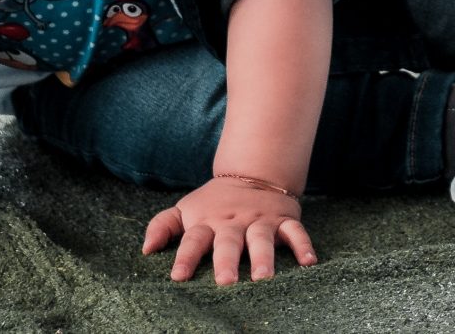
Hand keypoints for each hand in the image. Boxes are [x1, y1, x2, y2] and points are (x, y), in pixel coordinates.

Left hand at [142, 175, 316, 283]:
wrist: (253, 172)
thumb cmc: (214, 202)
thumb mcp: (186, 209)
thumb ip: (163, 226)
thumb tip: (145, 250)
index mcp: (208, 222)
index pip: (193, 240)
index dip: (185, 257)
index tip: (178, 276)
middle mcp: (233, 223)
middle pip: (228, 242)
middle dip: (227, 261)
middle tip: (225, 282)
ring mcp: (260, 221)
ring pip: (262, 239)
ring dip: (263, 257)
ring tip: (263, 278)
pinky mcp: (283, 219)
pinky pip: (295, 231)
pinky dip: (303, 245)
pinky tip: (309, 262)